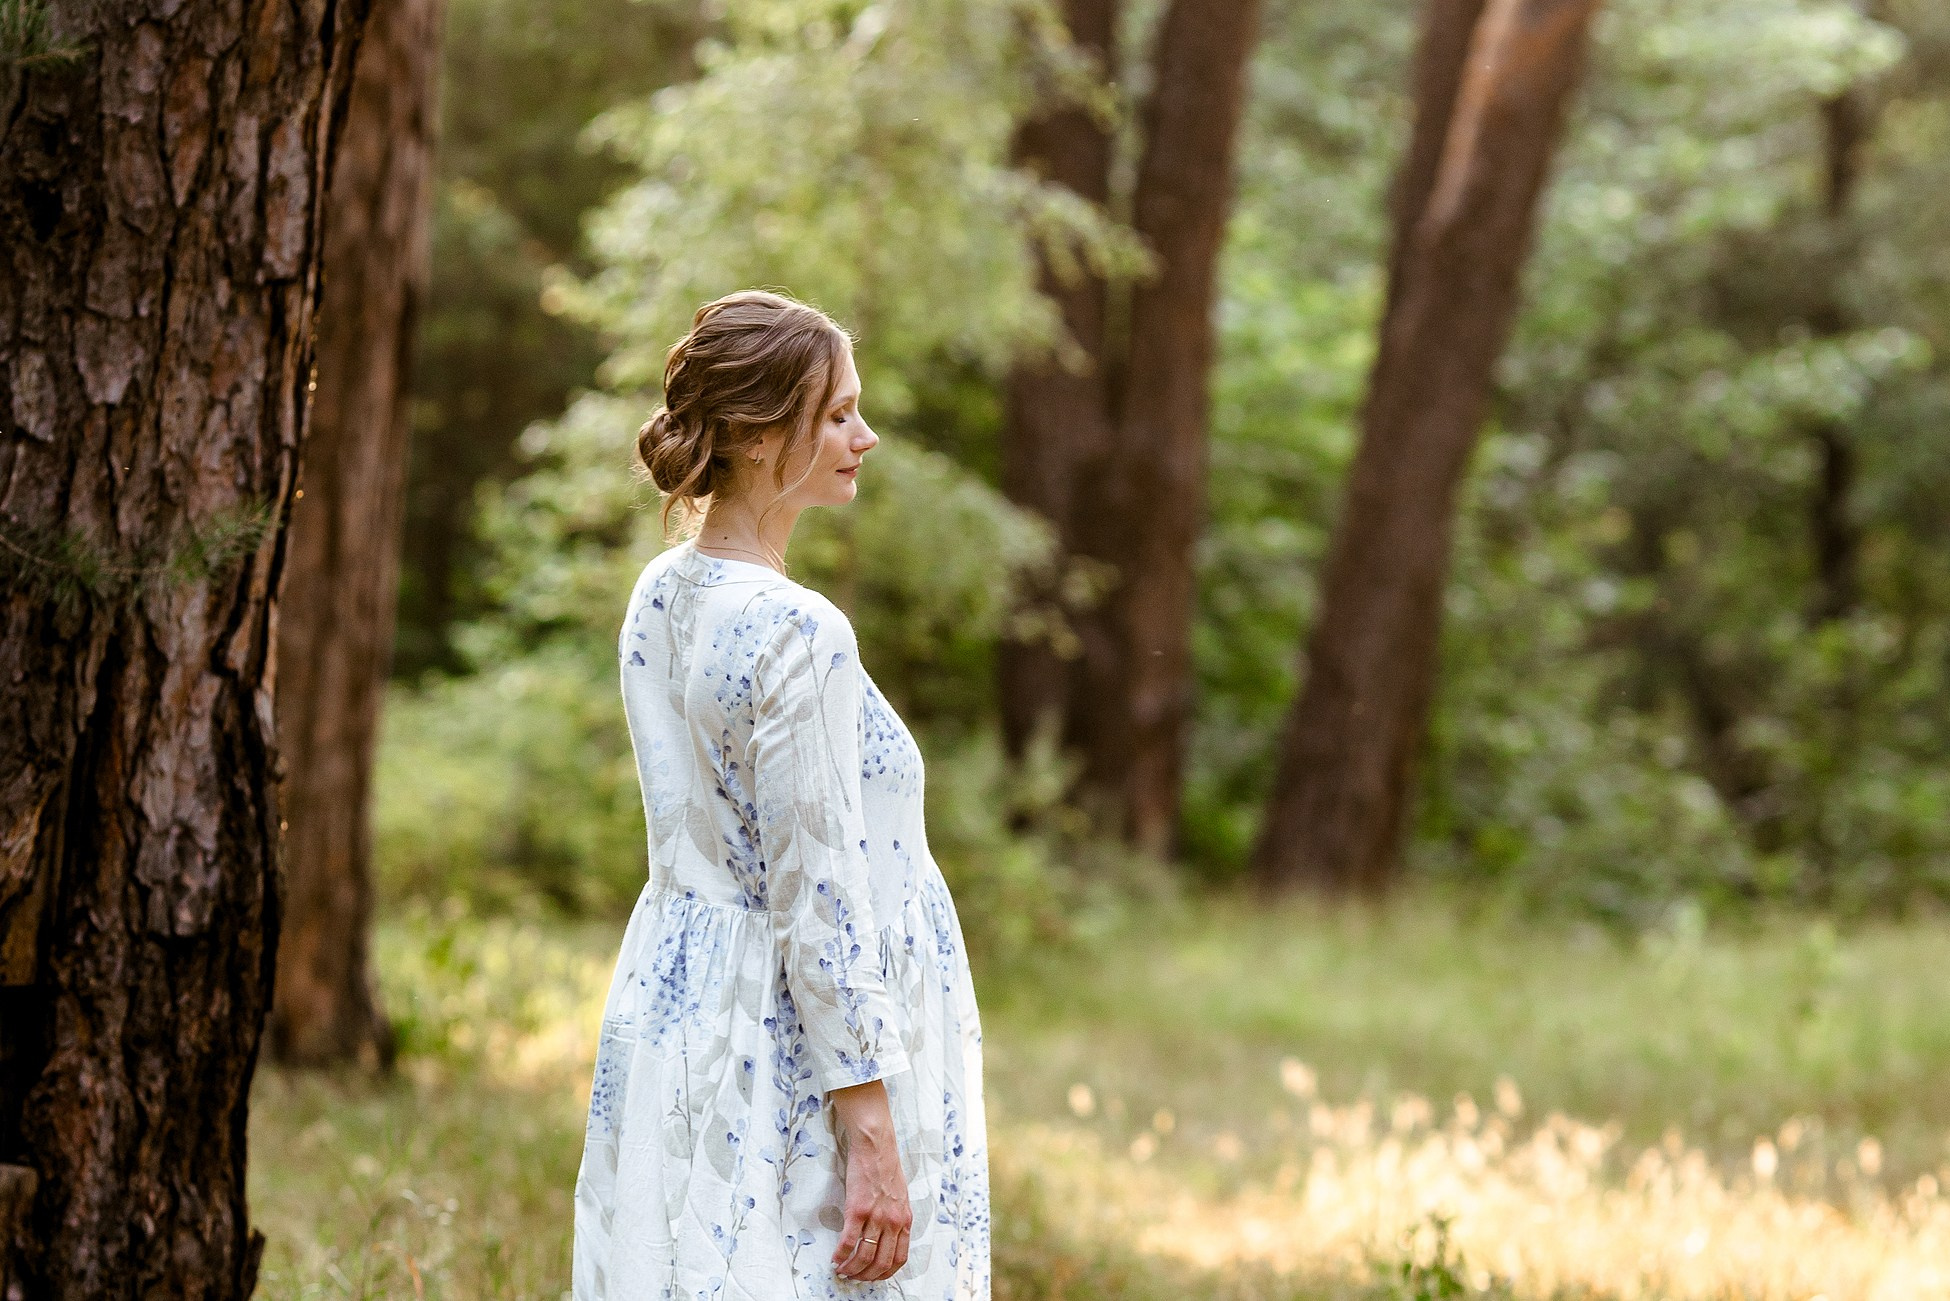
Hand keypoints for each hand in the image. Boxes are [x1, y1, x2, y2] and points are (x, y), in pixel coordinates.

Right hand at [827, 1080, 911, 1281]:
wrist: (876, 1146)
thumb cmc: (886, 1167)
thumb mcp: (900, 1196)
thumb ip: (896, 1217)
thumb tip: (886, 1237)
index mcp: (905, 1219)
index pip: (899, 1258)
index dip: (885, 1273)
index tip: (873, 1277)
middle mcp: (893, 1222)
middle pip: (881, 1263)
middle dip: (866, 1276)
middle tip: (854, 1278)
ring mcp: (876, 1217)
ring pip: (864, 1256)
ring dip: (852, 1269)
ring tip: (842, 1271)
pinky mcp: (858, 1210)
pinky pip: (849, 1242)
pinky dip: (841, 1255)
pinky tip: (835, 1258)